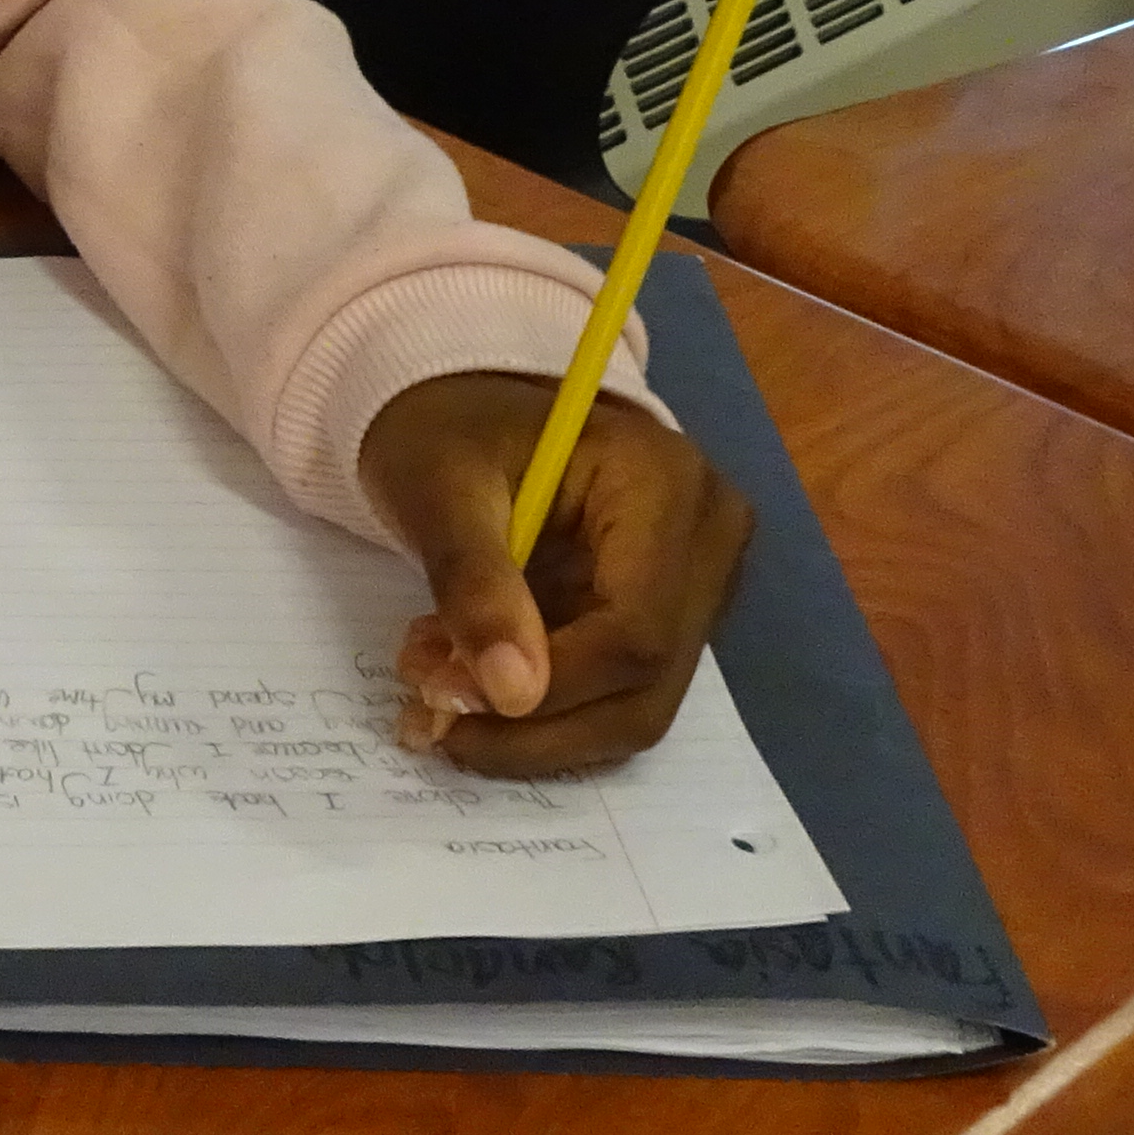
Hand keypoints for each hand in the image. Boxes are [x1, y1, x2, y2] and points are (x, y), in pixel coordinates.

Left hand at [357, 371, 752, 780]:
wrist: (463, 408)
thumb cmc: (449, 427)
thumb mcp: (439, 488)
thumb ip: (475, 584)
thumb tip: (512, 696)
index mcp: (666, 484)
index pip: (637, 633)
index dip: (550, 690)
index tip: (446, 701)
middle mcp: (707, 539)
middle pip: (645, 685)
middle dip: (533, 725)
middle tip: (426, 708)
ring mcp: (696, 583)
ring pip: (634, 707)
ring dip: (529, 726)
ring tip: (434, 680)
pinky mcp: (666, 616)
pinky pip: (616, 694)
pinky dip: (539, 710)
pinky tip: (466, 672)